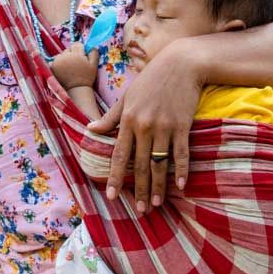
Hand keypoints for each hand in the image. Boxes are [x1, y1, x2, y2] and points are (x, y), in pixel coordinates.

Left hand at [49, 45, 99, 89]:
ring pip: (61, 55)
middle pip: (68, 49)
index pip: (76, 44)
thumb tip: (91, 46)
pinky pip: (54, 61)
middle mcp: (65, 56)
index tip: (81, 56)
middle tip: (75, 64)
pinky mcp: (52, 67)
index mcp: (76, 54)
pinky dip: (58, 64)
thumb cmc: (87, 77)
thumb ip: (94, 53)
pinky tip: (63, 70)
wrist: (76, 90)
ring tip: (69, 68)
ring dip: (64, 59)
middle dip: (72, 54)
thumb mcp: (94, 65)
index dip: (80, 49)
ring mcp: (57, 61)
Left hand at [93, 39, 201, 210]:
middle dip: (140, 189)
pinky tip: (181, 185)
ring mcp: (164, 127)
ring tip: (157, 203)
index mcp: (128, 120)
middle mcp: (144, 126)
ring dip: (159, 186)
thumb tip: (90, 130)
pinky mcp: (182, 125)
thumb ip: (110, 117)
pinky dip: (182, 170)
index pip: (119, 155)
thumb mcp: (126, 96)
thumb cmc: (151, 79)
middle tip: (140, 209)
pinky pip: (182, 153)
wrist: (181, 64)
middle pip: (140, 164)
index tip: (113, 196)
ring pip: (160, 163)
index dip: (116, 177)